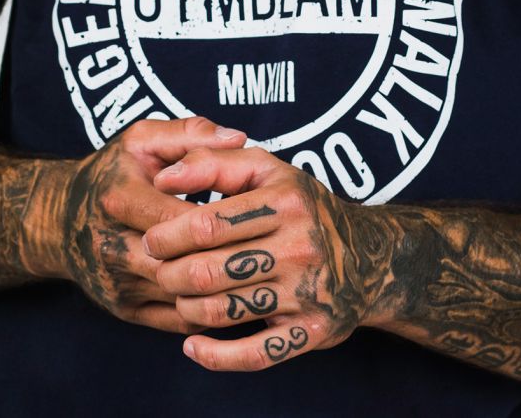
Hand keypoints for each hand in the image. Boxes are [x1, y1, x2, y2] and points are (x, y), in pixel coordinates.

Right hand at [21, 117, 245, 332]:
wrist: (59, 219)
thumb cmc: (112, 173)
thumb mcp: (143, 139)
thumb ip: (191, 133)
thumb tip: (240, 138)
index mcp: (120, 199)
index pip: (183, 218)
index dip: (224, 219)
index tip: (256, 212)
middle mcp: (112, 246)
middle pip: (185, 263)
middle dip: (228, 257)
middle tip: (265, 246)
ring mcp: (117, 284)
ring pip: (185, 296)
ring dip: (223, 286)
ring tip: (257, 268)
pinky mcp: (123, 309)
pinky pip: (177, 319)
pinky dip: (210, 307)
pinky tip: (235, 289)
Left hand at [143, 147, 391, 369]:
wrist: (368, 256)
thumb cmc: (302, 207)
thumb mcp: (266, 170)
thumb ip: (212, 163)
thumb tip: (161, 179)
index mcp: (285, 201)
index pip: (207, 224)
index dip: (167, 236)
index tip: (152, 240)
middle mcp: (300, 246)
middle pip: (209, 271)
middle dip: (170, 275)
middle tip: (159, 272)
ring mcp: (308, 292)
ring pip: (223, 312)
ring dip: (186, 308)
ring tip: (180, 296)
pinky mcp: (313, 331)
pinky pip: (254, 356)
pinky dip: (214, 356)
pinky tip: (192, 346)